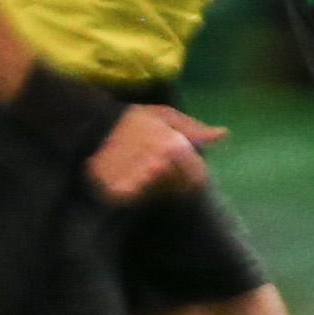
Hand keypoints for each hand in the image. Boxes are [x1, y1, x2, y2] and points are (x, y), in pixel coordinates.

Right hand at [85, 102, 223, 203]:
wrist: (90, 126)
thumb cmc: (133, 120)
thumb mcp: (164, 116)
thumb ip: (194, 128)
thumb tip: (223, 134)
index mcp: (174, 146)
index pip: (198, 178)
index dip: (192, 175)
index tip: (178, 167)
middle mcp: (159, 164)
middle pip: (179, 188)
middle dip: (173, 180)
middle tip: (155, 167)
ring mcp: (139, 179)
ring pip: (158, 194)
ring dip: (153, 186)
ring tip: (140, 168)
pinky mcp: (119, 191)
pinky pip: (136, 198)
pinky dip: (135, 191)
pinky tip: (128, 177)